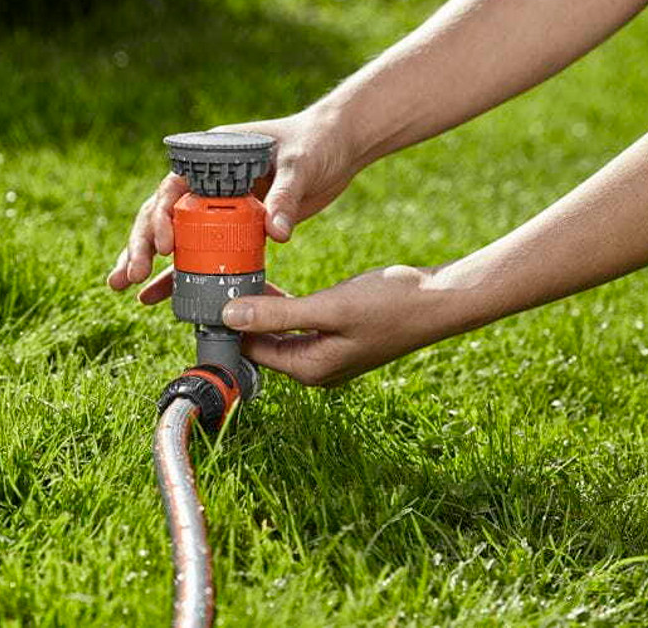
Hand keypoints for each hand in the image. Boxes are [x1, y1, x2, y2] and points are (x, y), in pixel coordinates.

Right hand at [106, 107, 356, 296]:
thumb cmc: (315, 143)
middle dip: (140, 246)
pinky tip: (155, 295)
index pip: (174, 186)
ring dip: (147, 261)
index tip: (163, 245)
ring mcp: (217, 205)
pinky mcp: (232, 226)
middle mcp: (207, 180)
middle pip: (162, 214)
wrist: (337, 146)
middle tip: (129, 276)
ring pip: (173, 235)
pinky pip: (200, 251)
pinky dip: (180, 273)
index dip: (161, 215)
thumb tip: (276, 233)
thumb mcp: (300, 166)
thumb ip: (285, 197)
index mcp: (213, 156)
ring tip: (123, 287)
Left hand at [220, 265, 458, 385]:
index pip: (250, 351)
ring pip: (278, 334)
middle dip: (239, 317)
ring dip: (260, 310)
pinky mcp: (338, 338)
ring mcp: (328, 355)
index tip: (206, 295)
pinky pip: (298, 326)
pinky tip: (272, 285)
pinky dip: (283, 308)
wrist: (440, 300)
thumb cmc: (391, 303)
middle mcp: (315, 368)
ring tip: (238, 279)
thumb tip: (230, 316)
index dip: (226, 325)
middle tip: (217, 283)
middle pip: (261, 345)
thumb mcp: (329, 306)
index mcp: (310, 368)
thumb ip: (279, 314)